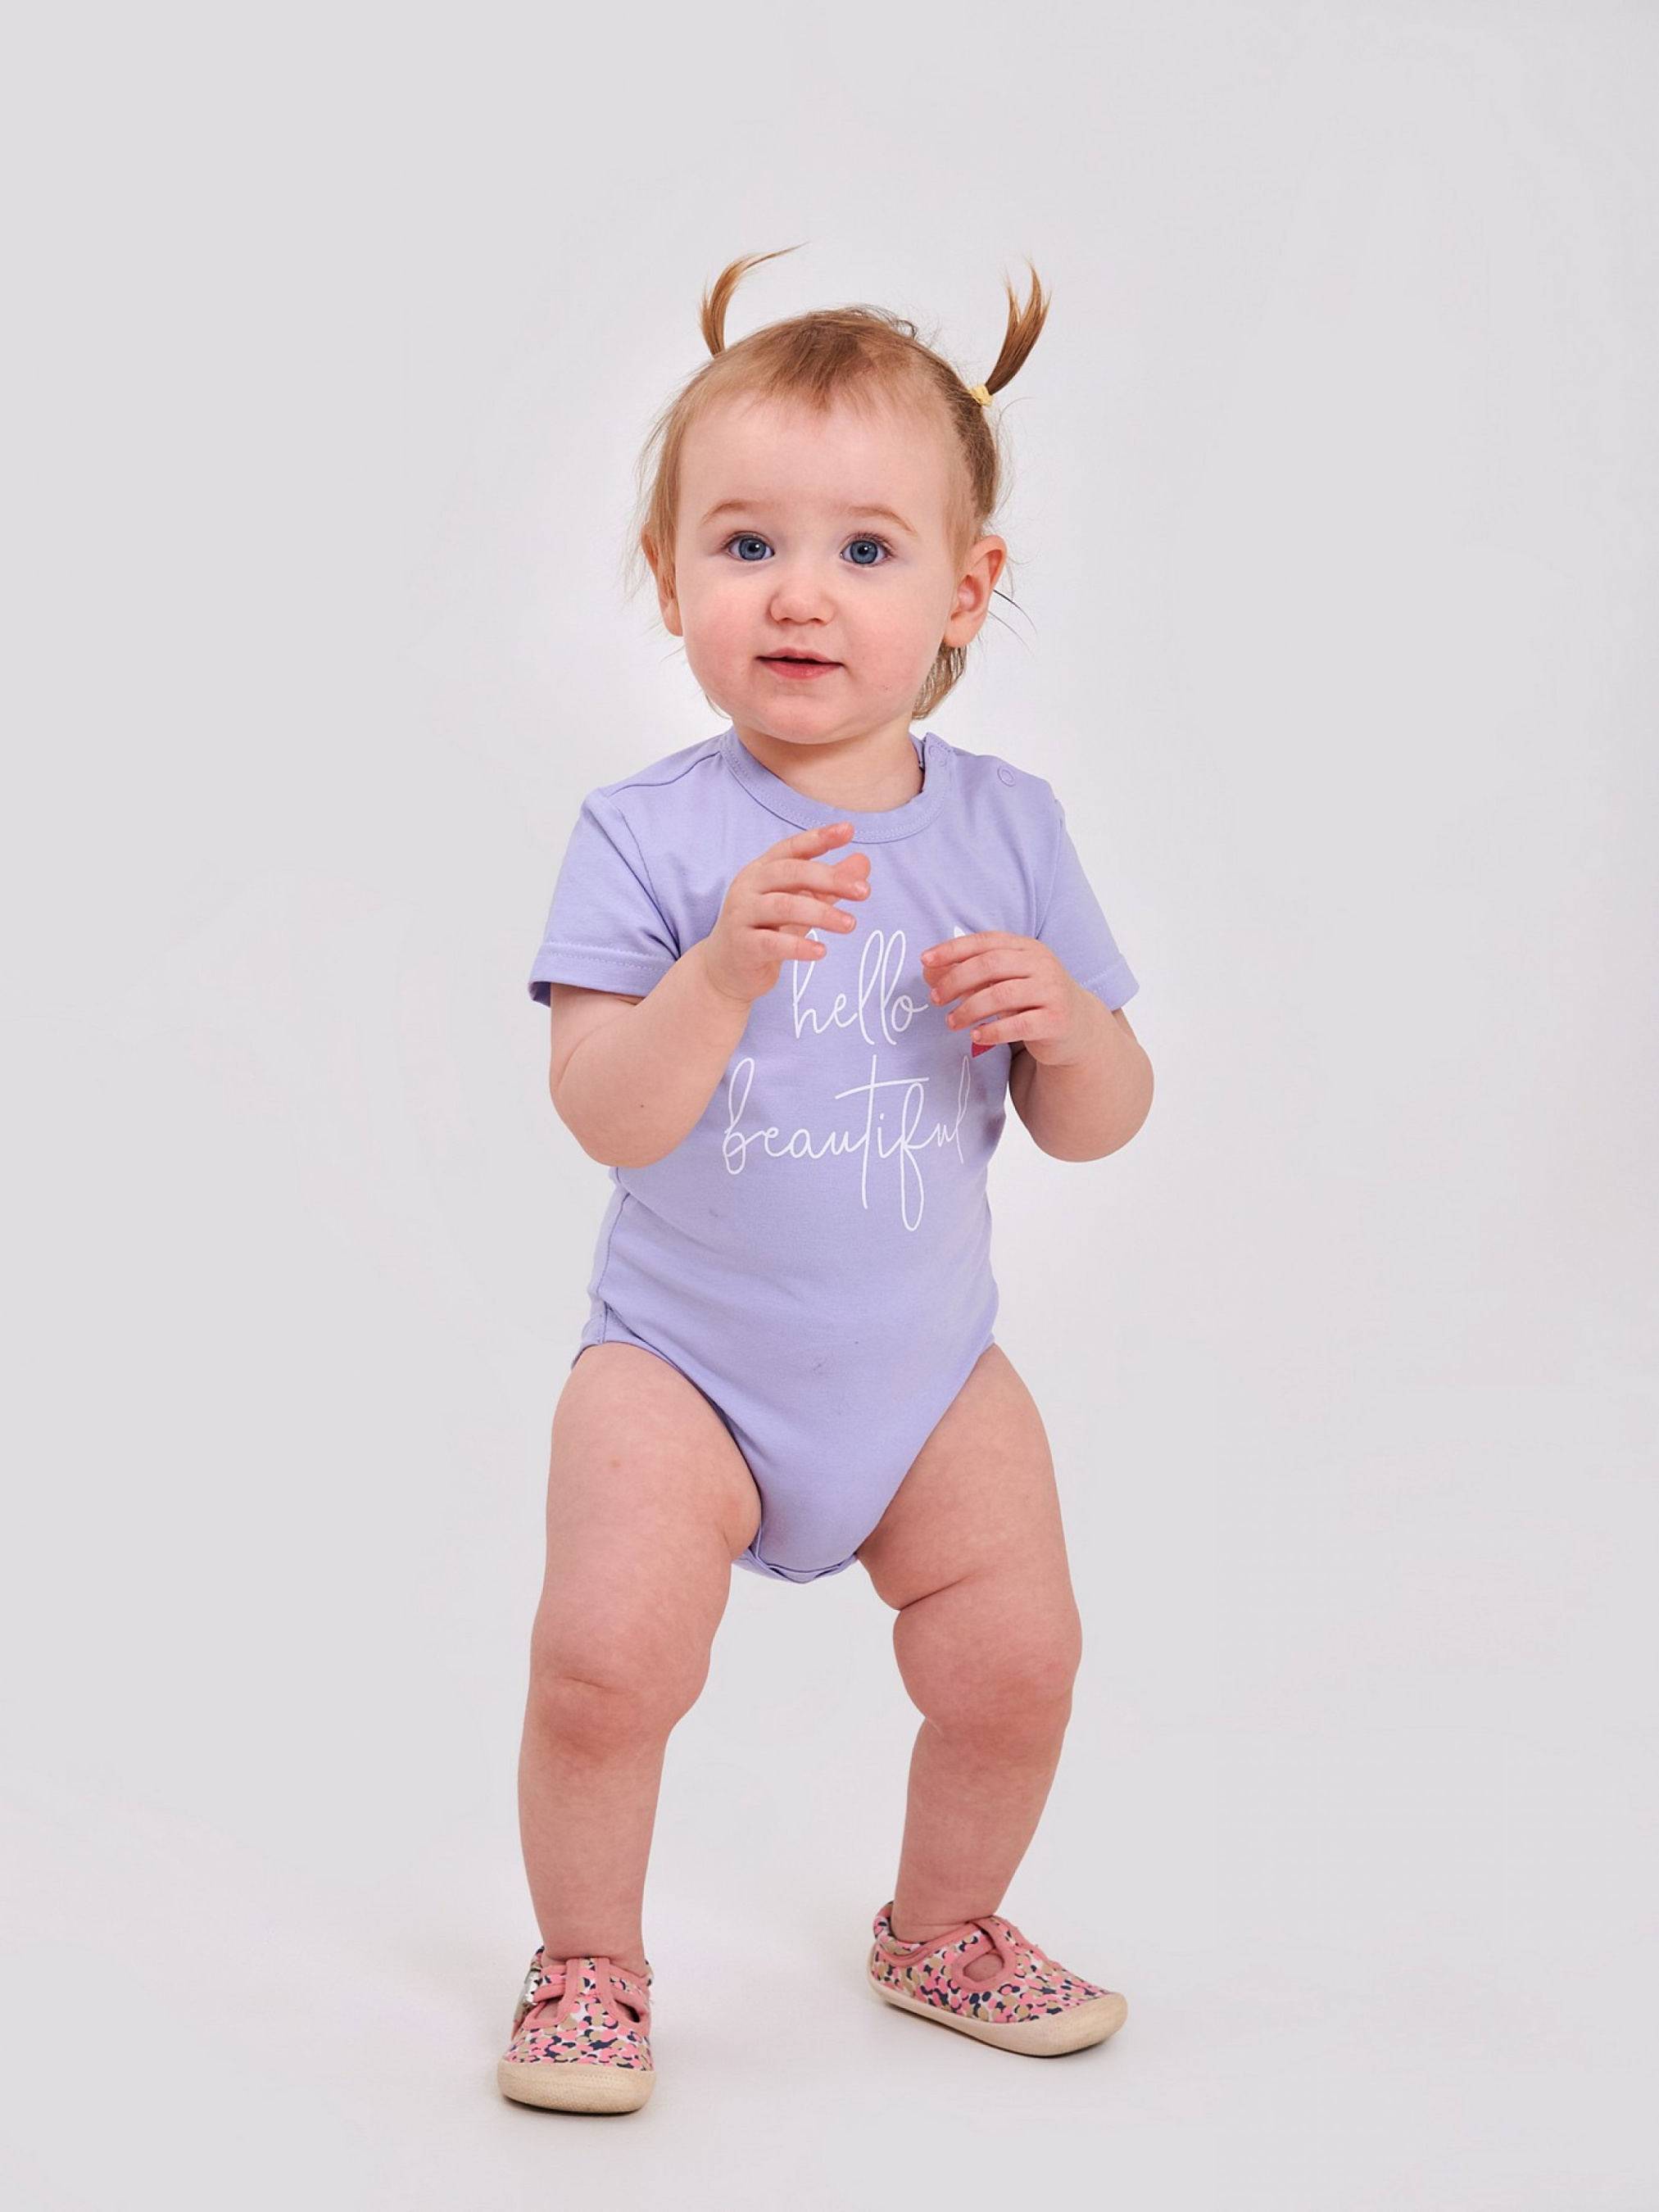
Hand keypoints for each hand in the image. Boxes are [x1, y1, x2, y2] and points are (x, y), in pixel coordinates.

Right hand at [700, 821, 871, 1005]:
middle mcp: (749, 886)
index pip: (792, 847)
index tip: (848, 830)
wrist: (726, 970)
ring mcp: (742, 915)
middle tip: (864, 891)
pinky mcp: (742, 946)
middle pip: (791, 872)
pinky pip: (772, 943)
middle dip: (830, 878)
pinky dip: (798, 947)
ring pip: (783, 906)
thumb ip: (828, 884)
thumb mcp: (799, 903)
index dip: (819, 838)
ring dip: (821, 914)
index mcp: (762, 870)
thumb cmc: (766, 930)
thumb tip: (864, 862)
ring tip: (850, 924)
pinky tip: (821, 951)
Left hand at [918, 932, 1091, 1062]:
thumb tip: (928, 971)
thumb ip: (970, 974)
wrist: (1077, 1027)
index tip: (925, 959)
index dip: (953, 949)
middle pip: (990, 965)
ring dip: (969, 1009)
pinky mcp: (1057, 1020)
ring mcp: (1052, 991)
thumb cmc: (1032, 1001)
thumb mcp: (1003, 981)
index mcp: (1027, 947)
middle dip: (956, 981)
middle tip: (935, 998)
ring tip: (952, 1022)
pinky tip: (976, 1036)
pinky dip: (992, 1031)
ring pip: (1002, 995)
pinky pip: (1019, 1024)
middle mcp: (1042, 964)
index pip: (985, 941)